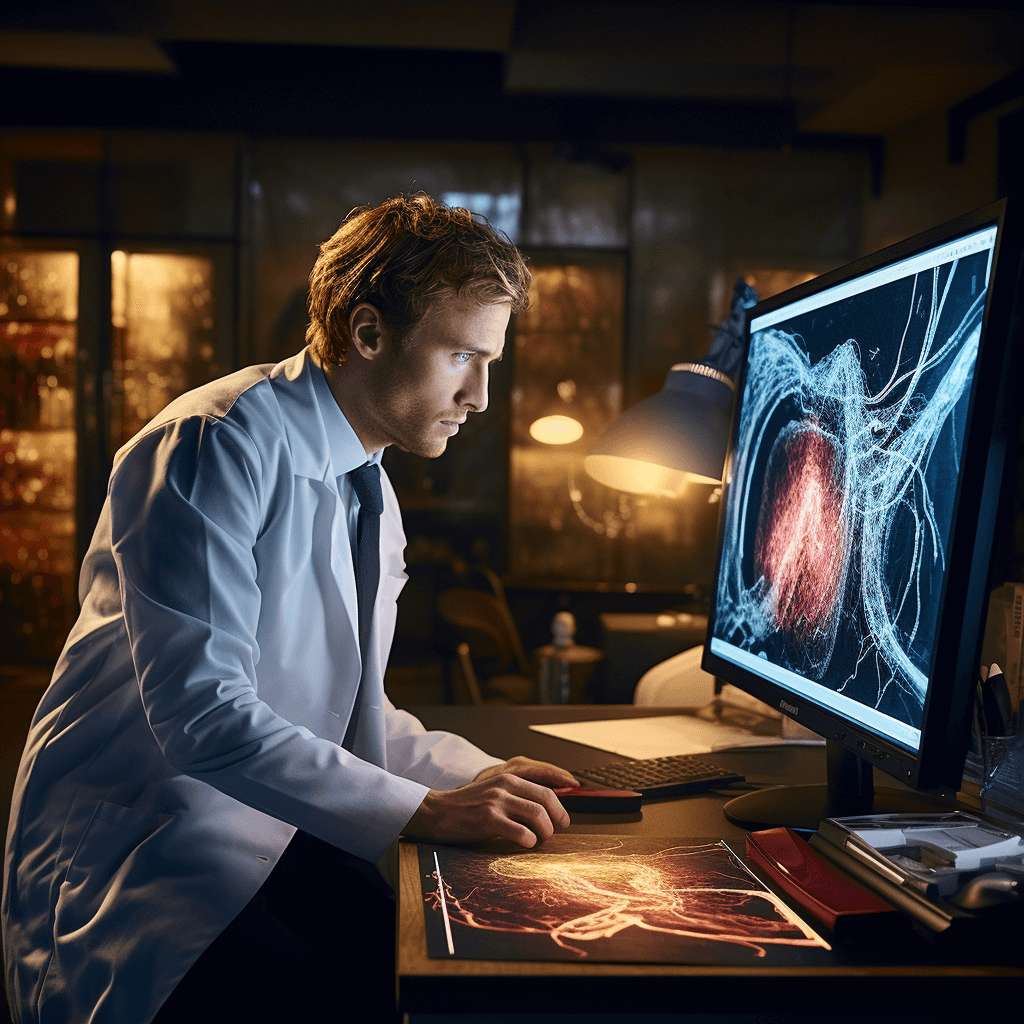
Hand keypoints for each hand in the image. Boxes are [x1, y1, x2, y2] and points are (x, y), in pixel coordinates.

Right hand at [404, 760, 576, 848]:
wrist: (436, 812)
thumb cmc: (467, 807)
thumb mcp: (493, 793)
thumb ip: (515, 797)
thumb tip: (544, 813)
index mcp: (508, 777)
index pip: (545, 785)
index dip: (562, 801)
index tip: (568, 815)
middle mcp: (505, 785)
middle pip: (546, 799)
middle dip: (558, 817)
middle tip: (558, 831)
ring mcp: (497, 801)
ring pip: (537, 814)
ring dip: (545, 832)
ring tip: (540, 840)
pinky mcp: (488, 819)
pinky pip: (519, 831)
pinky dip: (528, 840)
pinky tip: (526, 844)